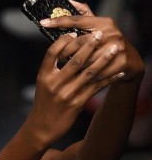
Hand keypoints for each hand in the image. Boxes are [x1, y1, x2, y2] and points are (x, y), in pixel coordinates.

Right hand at [24, 32, 114, 148]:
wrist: (41, 127)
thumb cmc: (44, 103)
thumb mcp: (43, 84)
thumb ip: (53, 68)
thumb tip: (68, 50)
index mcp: (44, 76)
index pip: (53, 53)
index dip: (64, 41)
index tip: (75, 32)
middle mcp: (54, 83)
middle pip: (75, 60)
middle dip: (90, 45)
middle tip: (101, 34)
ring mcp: (66, 94)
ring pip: (89, 72)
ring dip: (104, 59)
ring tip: (114, 48)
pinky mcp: (77, 103)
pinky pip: (96, 87)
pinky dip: (108, 78)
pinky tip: (117, 71)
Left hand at [40, 1, 143, 82]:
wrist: (130, 59)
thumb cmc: (108, 41)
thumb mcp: (98, 26)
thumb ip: (84, 15)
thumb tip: (71, 2)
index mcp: (104, 22)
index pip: (77, 20)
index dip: (59, 21)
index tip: (43, 22)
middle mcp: (111, 33)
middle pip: (79, 41)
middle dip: (66, 50)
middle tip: (60, 57)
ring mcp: (117, 48)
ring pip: (86, 59)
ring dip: (75, 65)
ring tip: (70, 67)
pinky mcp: (120, 62)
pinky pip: (95, 72)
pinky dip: (86, 75)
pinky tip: (80, 76)